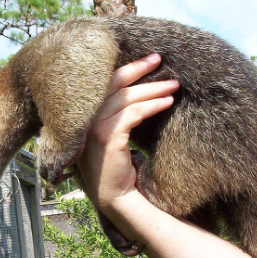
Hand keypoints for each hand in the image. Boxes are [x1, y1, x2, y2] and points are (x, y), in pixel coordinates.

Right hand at [78, 53, 178, 215]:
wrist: (116, 198)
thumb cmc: (118, 168)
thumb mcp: (113, 136)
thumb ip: (117, 114)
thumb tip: (139, 89)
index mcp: (82, 117)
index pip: (103, 84)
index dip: (126, 69)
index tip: (148, 60)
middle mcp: (83, 120)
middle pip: (112, 85)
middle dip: (138, 69)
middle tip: (160, 59)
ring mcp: (91, 128)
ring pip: (125, 98)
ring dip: (152, 88)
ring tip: (174, 84)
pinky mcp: (105, 138)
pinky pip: (133, 113)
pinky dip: (152, 105)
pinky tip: (167, 102)